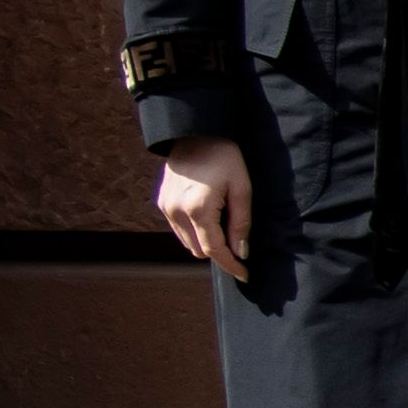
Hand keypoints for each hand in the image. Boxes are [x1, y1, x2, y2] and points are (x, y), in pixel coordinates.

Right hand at [155, 135, 253, 279]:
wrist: (194, 132)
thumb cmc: (224, 157)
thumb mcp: (242, 188)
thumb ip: (241, 222)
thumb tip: (241, 252)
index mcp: (198, 209)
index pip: (214, 250)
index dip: (231, 265)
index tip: (245, 275)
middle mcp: (176, 211)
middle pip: (199, 250)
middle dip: (220, 253)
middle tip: (238, 245)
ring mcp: (166, 207)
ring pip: (187, 242)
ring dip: (205, 243)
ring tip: (223, 227)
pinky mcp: (162, 202)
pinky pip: (179, 229)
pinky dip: (194, 231)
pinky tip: (208, 218)